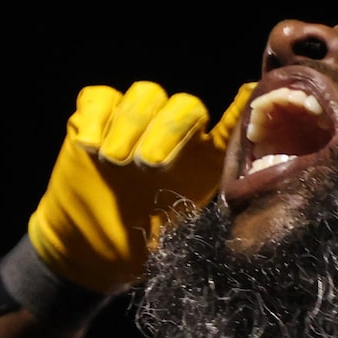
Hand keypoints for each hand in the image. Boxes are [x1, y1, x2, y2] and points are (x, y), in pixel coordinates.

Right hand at [26, 80, 254, 293]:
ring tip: (115, 162)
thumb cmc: (137, 240)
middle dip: (169, 129)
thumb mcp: (178, 233)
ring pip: (144, 94)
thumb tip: (231, 194)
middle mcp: (172, 132)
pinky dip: (96, 118)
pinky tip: (91, 147)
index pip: (230, 124)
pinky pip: (98, 97)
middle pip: (184, 103)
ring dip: (130, 126)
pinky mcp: (92, 118)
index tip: (248, 91)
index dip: (240, 107)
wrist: (88, 246)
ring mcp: (132, 120)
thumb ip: (201, 206)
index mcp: (203, 157)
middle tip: (148, 165)